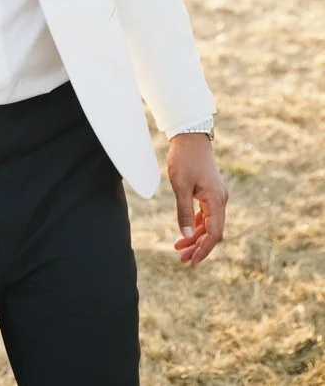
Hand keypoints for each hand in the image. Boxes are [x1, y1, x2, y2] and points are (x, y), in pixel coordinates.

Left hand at [167, 132, 227, 266]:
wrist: (191, 138)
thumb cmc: (184, 160)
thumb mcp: (180, 186)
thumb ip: (183, 211)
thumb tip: (184, 235)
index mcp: (216, 201)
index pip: (214, 233)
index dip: (203, 249)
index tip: (191, 261)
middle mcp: (220, 200)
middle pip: (212, 231)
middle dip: (198, 247)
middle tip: (182, 259)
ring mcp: (216, 196)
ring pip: (209, 224)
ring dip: (195, 237)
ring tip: (179, 249)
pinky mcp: (210, 192)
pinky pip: (206, 214)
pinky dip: (196, 224)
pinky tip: (185, 232)